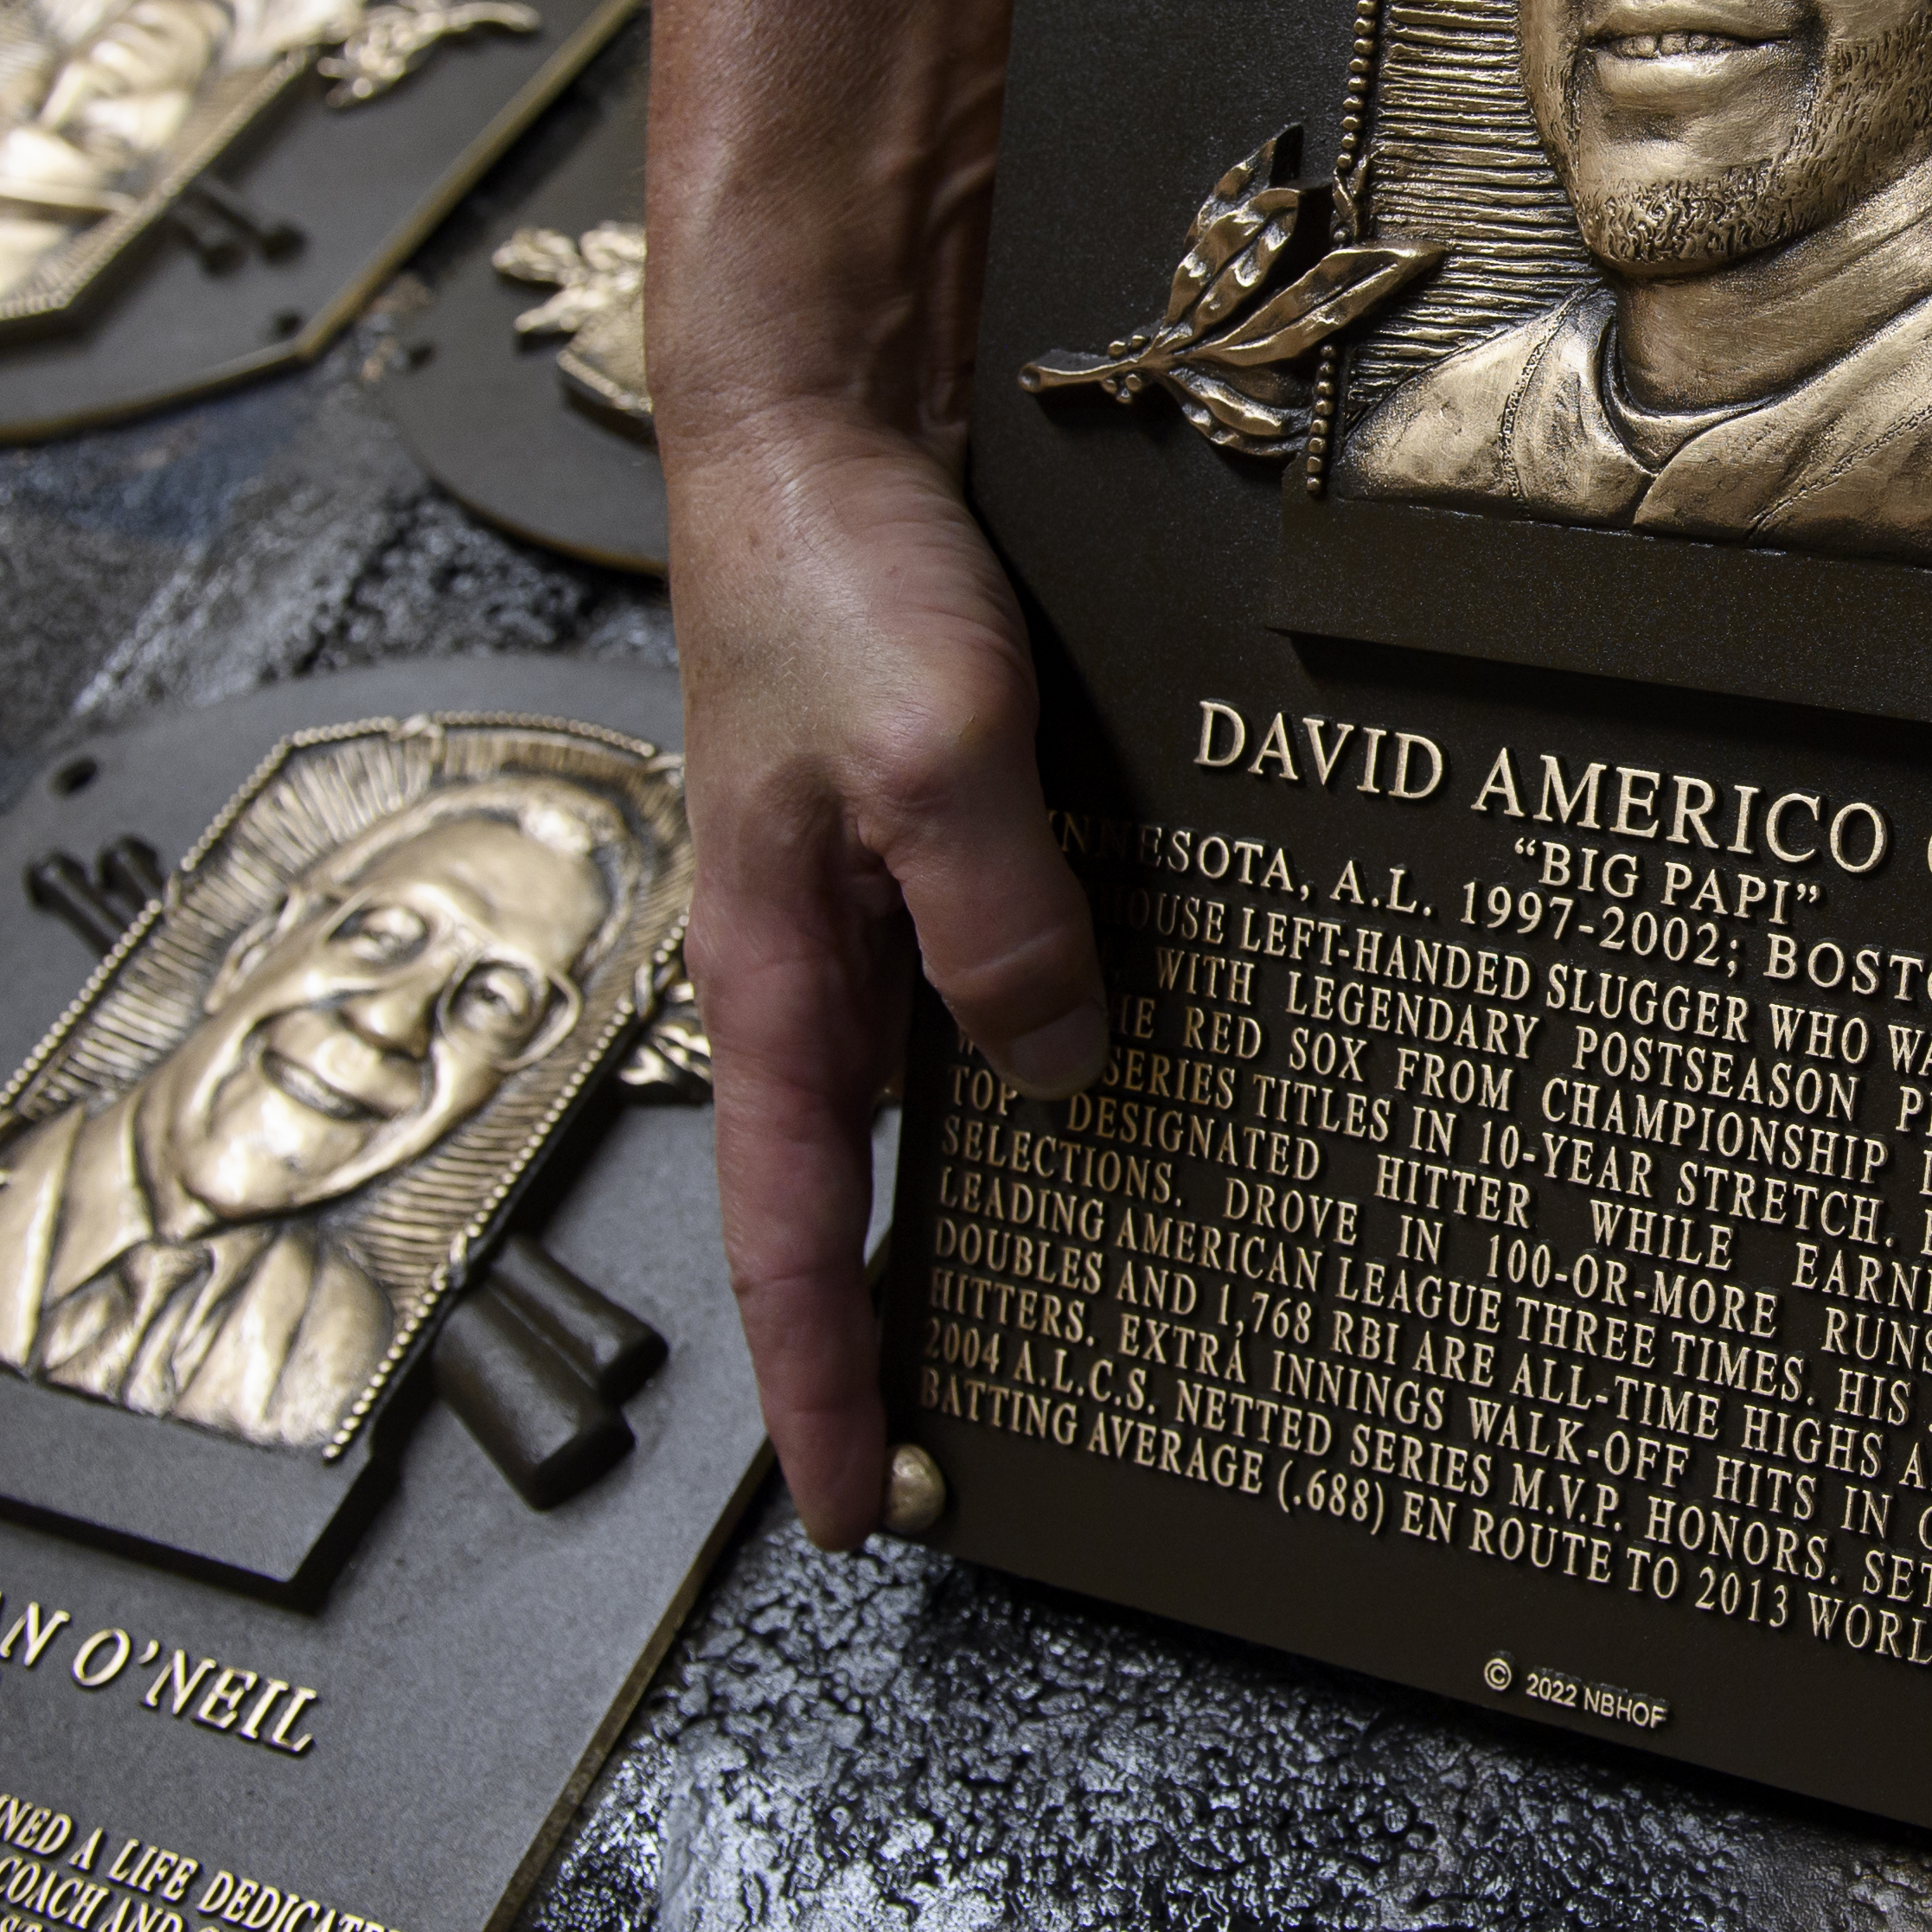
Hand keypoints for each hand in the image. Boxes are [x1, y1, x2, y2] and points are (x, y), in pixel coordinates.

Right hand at [670, 395, 1105, 1549]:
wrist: (822, 414)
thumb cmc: (835, 574)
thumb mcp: (933, 759)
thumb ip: (997, 925)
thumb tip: (1059, 1077)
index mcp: (772, 976)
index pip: (791, 1235)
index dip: (818, 1384)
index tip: (854, 1517)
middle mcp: (819, 961)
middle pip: (869, 1188)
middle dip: (914, 1325)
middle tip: (1006, 1452)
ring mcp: (876, 898)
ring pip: (951, 1084)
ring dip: (1013, 1186)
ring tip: (1118, 1300)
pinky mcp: (938, 829)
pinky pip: (1003, 967)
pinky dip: (1064, 1032)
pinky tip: (1159, 1065)